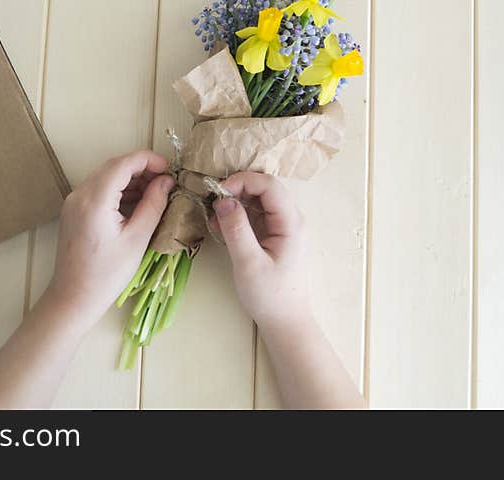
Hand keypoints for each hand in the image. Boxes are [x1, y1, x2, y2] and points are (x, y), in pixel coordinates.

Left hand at [47, 150, 174, 328]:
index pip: (122, 164)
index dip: (148, 160)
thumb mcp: (137, 239)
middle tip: (166, 181)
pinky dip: (119, 190)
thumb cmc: (107, 274)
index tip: (169, 168)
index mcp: (94, 200)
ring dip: (131, 179)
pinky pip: (99, 190)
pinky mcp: (74, 210)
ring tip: (156, 193)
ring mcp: (74, 202)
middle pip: (113, 167)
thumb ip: (153, 205)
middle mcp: (80, 195)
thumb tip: (166, 181)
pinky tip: (137, 202)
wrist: (74, 297)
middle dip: (141, 168)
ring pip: (106, 177)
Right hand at [210, 172, 309, 330]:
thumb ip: (236, 229)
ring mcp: (283, 227)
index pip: (269, 185)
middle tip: (212, 202)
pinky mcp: (274, 236)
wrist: (285, 322)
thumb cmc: (270, 295)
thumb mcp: (248, 263)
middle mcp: (291, 220)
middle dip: (237, 189)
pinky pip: (256, 216)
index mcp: (291, 222)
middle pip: (264, 189)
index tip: (218, 192)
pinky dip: (238, 216)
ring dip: (235, 203)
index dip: (243, 181)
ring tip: (213, 216)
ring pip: (258, 201)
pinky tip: (220, 226)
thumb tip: (222, 200)